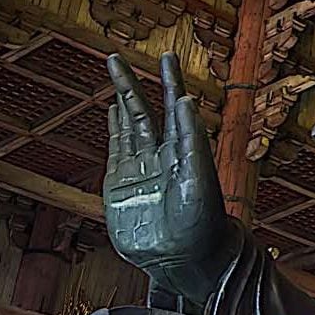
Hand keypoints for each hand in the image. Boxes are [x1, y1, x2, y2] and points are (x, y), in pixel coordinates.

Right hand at [104, 52, 229, 300]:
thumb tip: (185, 100)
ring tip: (114, 72)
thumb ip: (192, 140)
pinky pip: (115, 150)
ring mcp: (139, 168)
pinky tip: (112, 111)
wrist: (185, 259)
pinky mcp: (120, 187)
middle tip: (115, 56)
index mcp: (185, 148)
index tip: (166, 56)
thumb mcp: (199, 177)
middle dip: (131, 83)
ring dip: (120, 99)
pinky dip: (113, 128)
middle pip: (143, 110)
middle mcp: (161, 153)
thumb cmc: (202, 221)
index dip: (169, 80)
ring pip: (127, 125)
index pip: (174, 106)